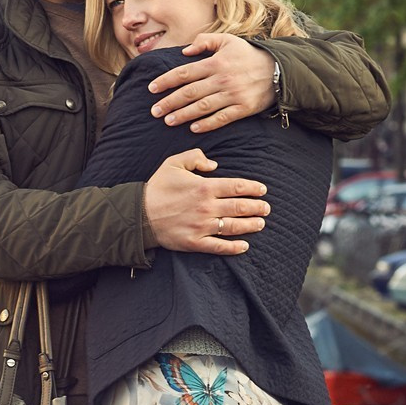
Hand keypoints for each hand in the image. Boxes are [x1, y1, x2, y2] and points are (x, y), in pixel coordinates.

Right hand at [143, 149, 268, 254]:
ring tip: (261, 224)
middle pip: (240, 207)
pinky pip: (219, 246)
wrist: (139, 215)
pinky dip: (234, 247)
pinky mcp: (195, 242)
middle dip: (257, 208)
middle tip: (266, 208)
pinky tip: (244, 245)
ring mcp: (202, 226)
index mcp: (204, 187)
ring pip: (234, 227)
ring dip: (251, 225)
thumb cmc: (157, 188)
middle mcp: (207, 207)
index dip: (253, 188)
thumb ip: (195, 157)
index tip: (262, 190)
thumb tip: (215, 164)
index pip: (237, 187)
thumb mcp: (173, 163)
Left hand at [147, 32, 276, 132]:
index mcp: (215, 63)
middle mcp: (222, 79)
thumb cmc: (248, 55)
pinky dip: (207, 124)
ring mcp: (232, 95)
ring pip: (202, 107)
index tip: (151, 89)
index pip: (184, 73)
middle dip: (169, 102)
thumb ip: (205, 41)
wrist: (278, 69)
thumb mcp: (228, 40)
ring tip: (168, 121)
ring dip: (183, 115)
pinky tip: (193, 128)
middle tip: (154, 111)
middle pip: (189, 92)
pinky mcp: (243, 108)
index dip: (166, 81)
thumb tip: (185, 51)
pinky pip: (221, 118)